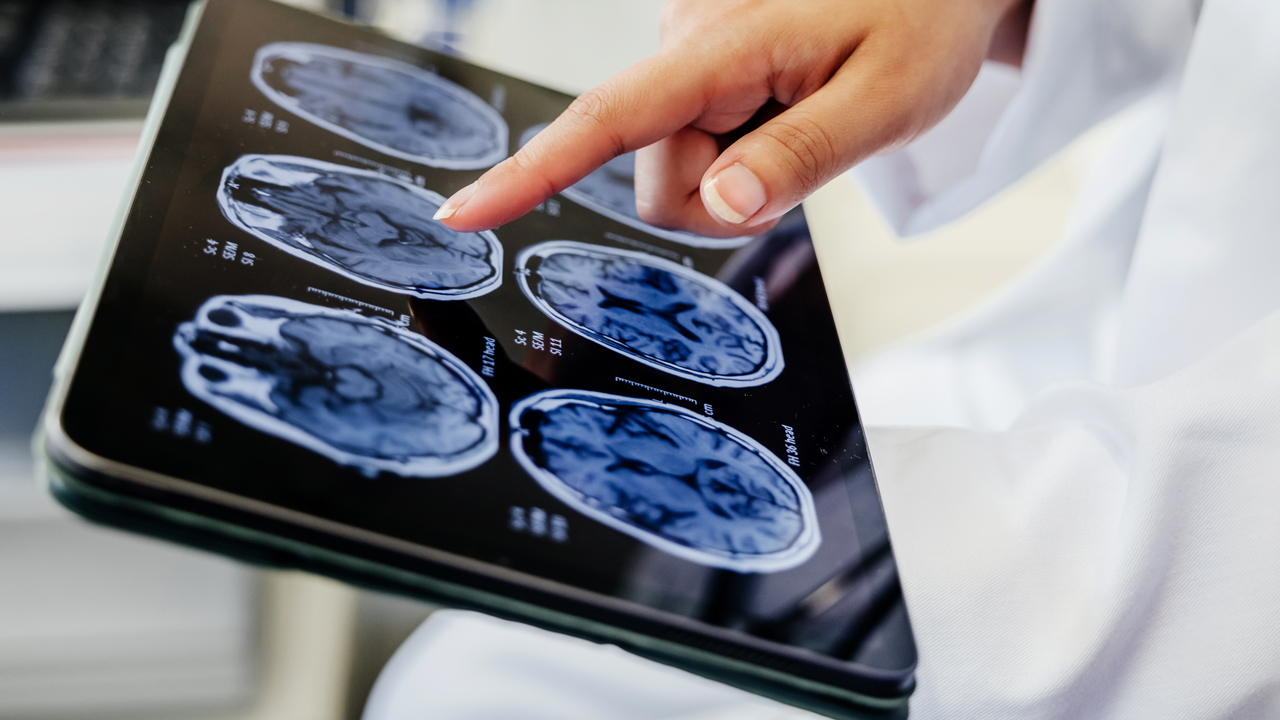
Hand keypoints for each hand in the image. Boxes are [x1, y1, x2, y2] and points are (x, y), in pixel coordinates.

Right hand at [435, 0, 1029, 235]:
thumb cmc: (924, 17)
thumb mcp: (888, 100)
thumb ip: (801, 157)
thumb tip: (719, 207)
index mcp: (723, 47)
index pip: (607, 120)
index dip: (532, 173)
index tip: (465, 213)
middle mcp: (689, 44)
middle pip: (657, 179)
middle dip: (721, 196)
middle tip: (802, 154)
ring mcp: (692, 55)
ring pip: (676, 169)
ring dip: (737, 172)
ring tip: (805, 115)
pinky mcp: (702, 65)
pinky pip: (696, 143)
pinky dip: (742, 148)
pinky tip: (789, 106)